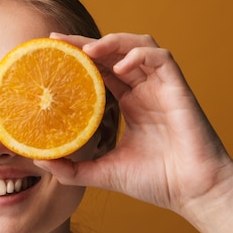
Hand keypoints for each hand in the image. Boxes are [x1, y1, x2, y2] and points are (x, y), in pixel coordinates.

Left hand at [36, 33, 232, 222]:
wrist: (193, 193)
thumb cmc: (156, 182)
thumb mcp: (102, 173)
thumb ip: (72, 168)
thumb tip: (39, 160)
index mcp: (130, 105)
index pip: (100, 71)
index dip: (78, 59)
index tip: (52, 53)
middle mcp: (144, 91)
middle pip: (114, 53)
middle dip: (86, 44)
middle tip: (59, 40)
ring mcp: (161, 87)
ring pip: (138, 46)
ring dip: (112, 42)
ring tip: (88, 50)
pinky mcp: (178, 89)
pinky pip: (161, 58)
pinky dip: (140, 55)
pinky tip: (120, 66)